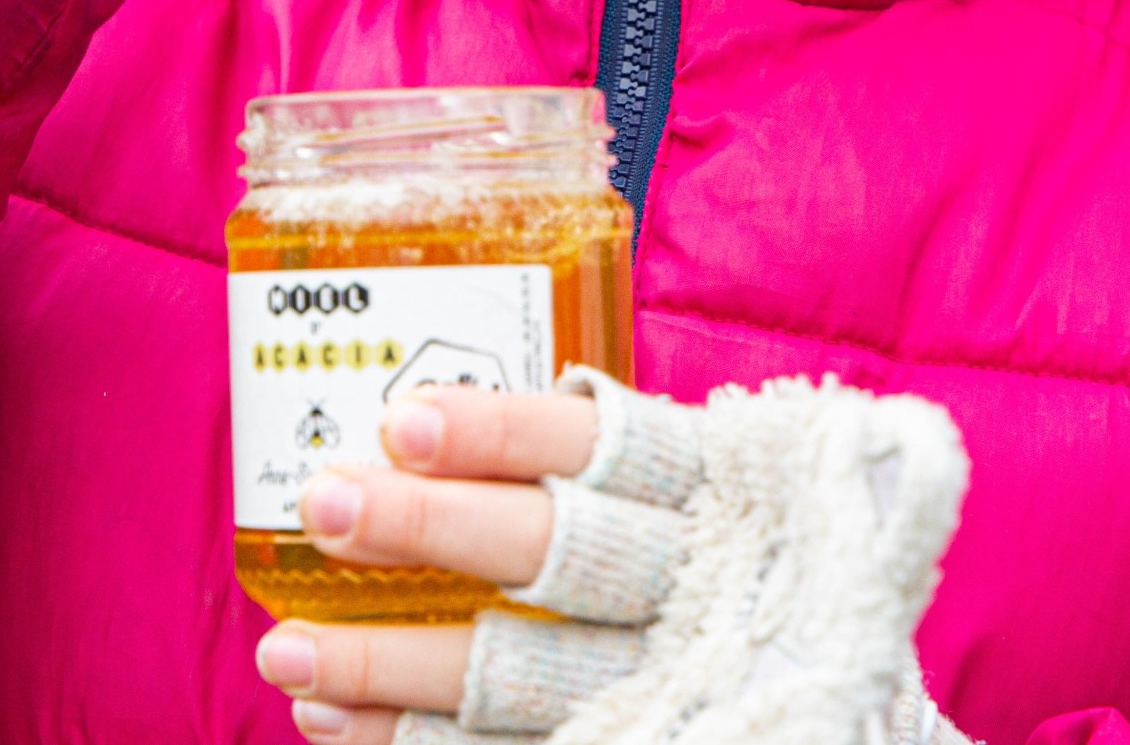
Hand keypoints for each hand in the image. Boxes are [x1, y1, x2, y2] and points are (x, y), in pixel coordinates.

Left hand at [255, 371, 974, 744]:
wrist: (843, 695)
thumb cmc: (764, 553)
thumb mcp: (730, 478)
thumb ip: (616, 451)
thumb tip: (422, 418)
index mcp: (723, 486)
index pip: (605, 448)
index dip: (502, 436)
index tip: (405, 421)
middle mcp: (706, 584)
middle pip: (556, 554)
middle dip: (432, 531)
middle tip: (327, 507)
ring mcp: (678, 681)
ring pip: (521, 674)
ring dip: (394, 663)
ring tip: (286, 654)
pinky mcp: (651, 738)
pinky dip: (417, 741)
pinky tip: (333, 724)